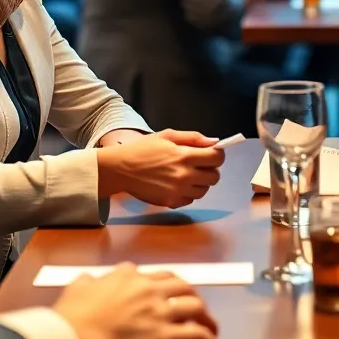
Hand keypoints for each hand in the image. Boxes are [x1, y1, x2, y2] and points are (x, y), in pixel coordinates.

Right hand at [54, 264, 217, 338]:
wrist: (72, 334)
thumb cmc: (72, 313)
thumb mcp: (79, 285)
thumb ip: (89, 281)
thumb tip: (89, 280)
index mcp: (130, 276)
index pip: (156, 276)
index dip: (165, 286)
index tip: (165, 295)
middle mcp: (149, 289)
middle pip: (183, 287)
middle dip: (193, 297)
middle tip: (195, 309)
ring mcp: (159, 311)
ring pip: (196, 307)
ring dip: (206, 317)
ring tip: (210, 327)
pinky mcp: (164, 336)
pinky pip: (195, 335)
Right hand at [96, 128, 224, 207]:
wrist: (121, 169)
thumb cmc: (143, 149)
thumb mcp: (168, 136)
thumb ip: (193, 138)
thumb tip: (215, 142)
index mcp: (184, 156)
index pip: (217, 159)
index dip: (217, 154)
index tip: (212, 153)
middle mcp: (184, 176)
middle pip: (215, 177)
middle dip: (210, 169)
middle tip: (199, 164)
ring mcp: (178, 191)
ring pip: (204, 190)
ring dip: (200, 182)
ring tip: (187, 173)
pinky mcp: (171, 202)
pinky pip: (191, 199)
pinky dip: (188, 192)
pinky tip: (177, 183)